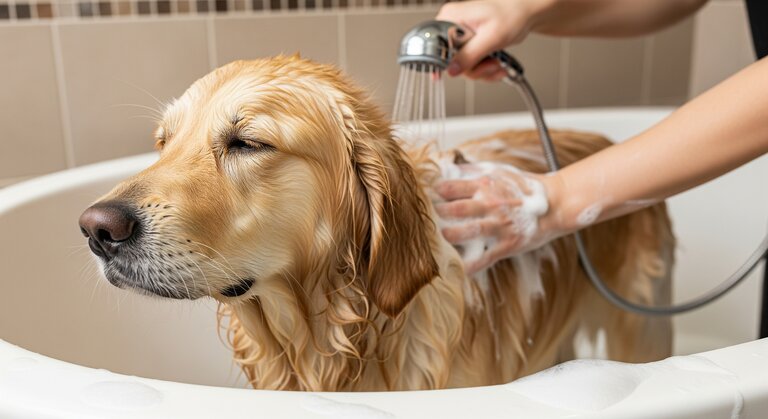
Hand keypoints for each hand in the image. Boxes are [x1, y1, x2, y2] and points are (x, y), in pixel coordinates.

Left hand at [434, 161, 554, 273]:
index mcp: (485, 184)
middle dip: (438, 215)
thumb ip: (472, 170)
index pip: (451, 187)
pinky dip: (472, 265)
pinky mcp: (508, 244)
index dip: (434, 194)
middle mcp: (491, 203)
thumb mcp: (499, 171)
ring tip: (441, 237)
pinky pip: (487, 257)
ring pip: (469, 232)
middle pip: (456, 209)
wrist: (555, 204)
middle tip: (426, 220)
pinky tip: (459, 270)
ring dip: (451, 236)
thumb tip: (447, 167)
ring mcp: (500, 225)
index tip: (424, 198)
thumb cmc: (522, 187)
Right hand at [436, 0, 549, 79]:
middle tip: (491, 64)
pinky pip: (470, 65)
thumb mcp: (490, 37)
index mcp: (451, 18)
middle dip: (475, 67)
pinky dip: (485, 70)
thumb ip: (469, 55)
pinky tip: (496, 64)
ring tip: (497, 63)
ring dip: (483, 70)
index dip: (445, 62)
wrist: (525, 14)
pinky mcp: (469, 46)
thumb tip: (451, 70)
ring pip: (462, 67)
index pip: (436, 46)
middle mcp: (453, 27)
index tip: (457, 70)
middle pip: (451, 61)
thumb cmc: (511, 15)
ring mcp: (461, 38)